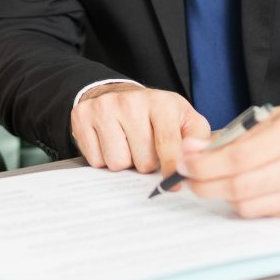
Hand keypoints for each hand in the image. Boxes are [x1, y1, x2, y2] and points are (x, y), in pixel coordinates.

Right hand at [71, 84, 210, 175]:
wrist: (119, 94)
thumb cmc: (156, 114)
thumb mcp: (185, 120)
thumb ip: (197, 141)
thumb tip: (193, 162)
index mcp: (161, 102)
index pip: (168, 144)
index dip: (172, 169)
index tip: (173, 185)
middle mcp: (131, 101)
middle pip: (142, 161)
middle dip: (146, 162)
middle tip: (145, 146)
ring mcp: (104, 107)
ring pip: (117, 163)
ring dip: (125, 161)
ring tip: (128, 143)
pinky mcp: (82, 116)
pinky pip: (95, 160)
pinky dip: (104, 157)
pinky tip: (110, 141)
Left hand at [172, 98, 279, 221]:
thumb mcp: (277, 116)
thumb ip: (236, 136)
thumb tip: (193, 150)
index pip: (238, 159)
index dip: (204, 166)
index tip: (184, 164)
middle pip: (241, 188)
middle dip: (206, 186)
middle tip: (189, 180)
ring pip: (253, 208)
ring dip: (226, 199)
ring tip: (217, 185)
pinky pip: (272, 216)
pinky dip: (253, 206)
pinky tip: (247, 192)